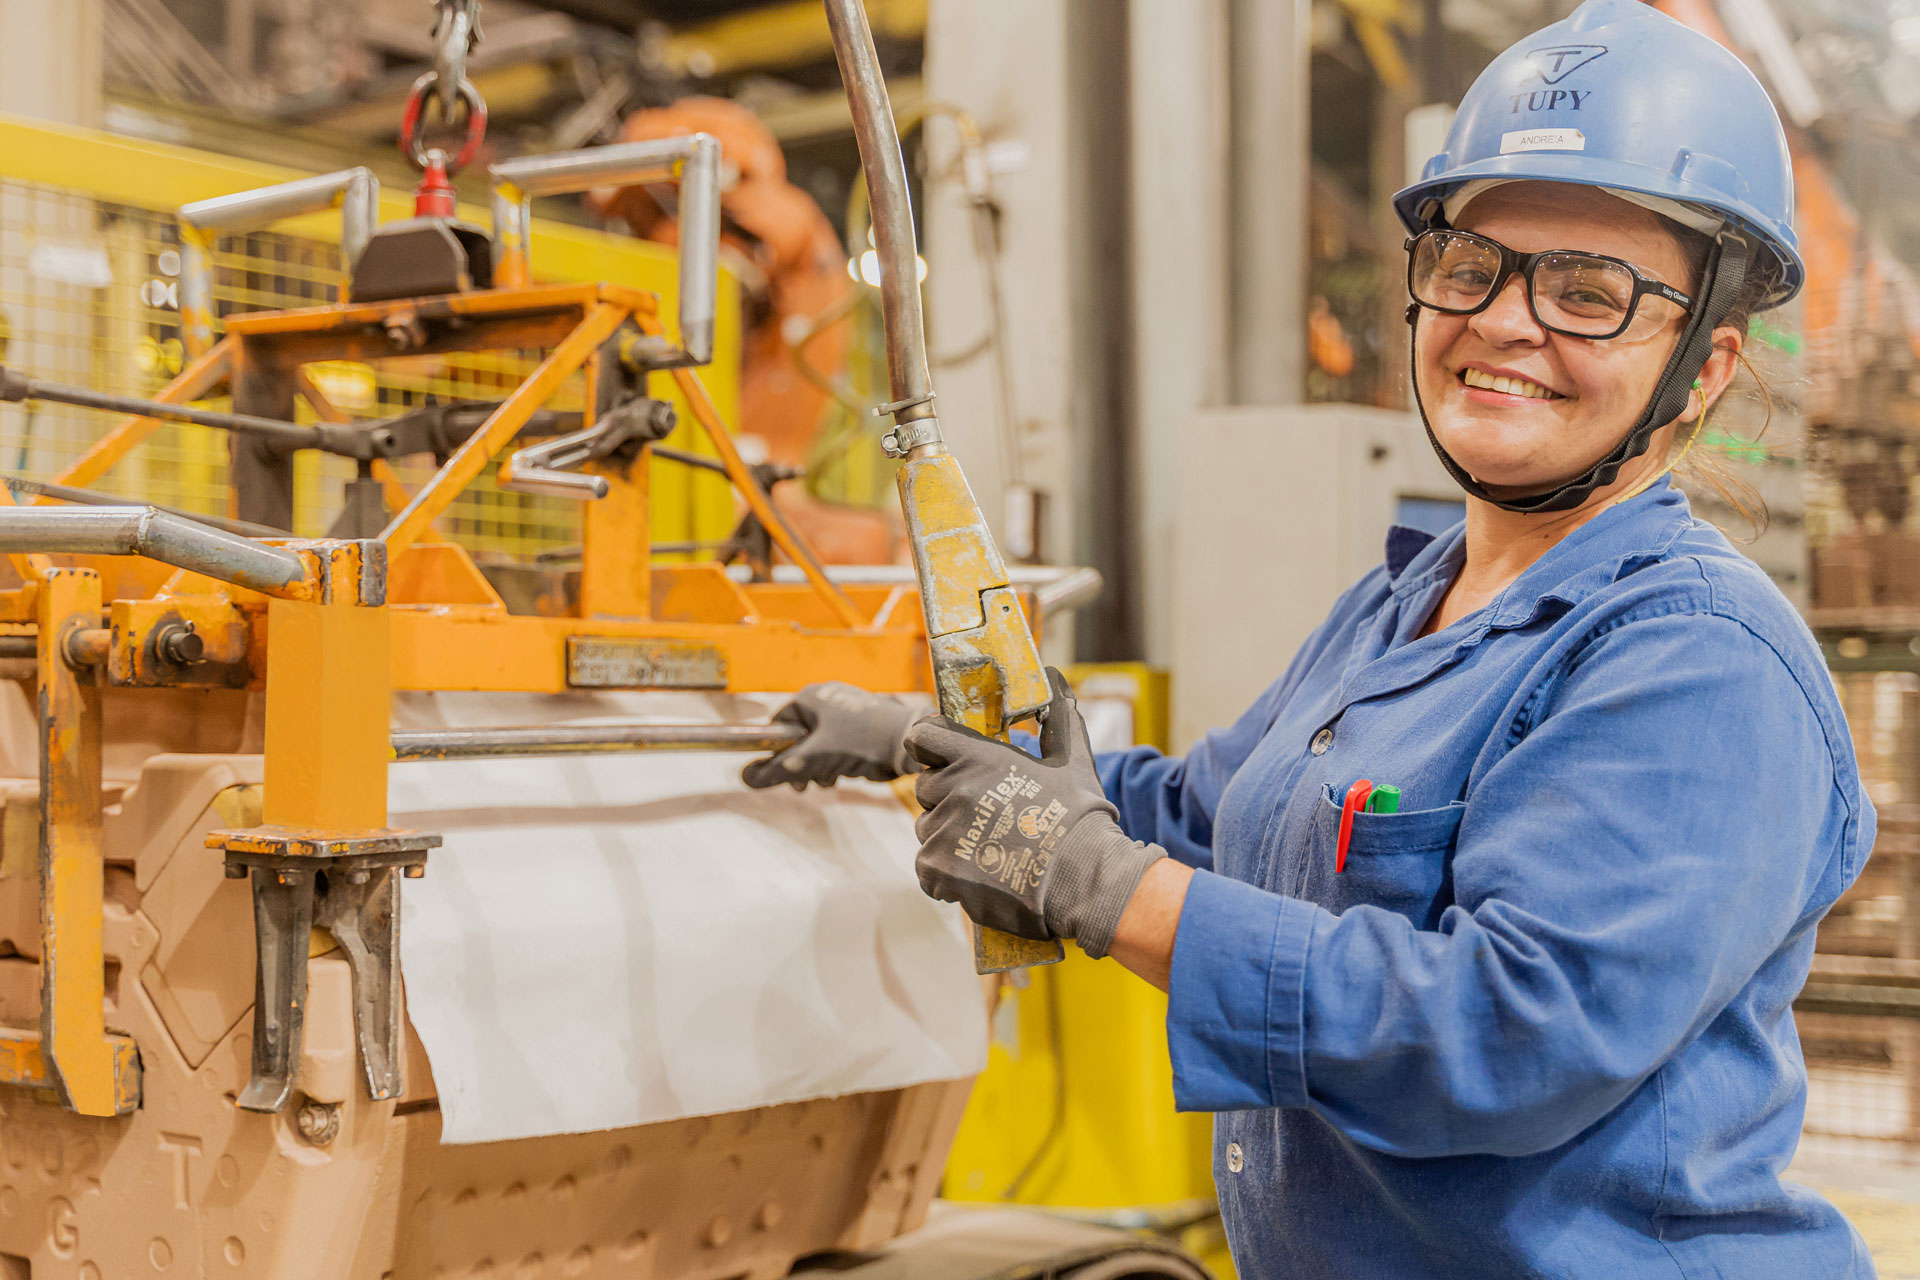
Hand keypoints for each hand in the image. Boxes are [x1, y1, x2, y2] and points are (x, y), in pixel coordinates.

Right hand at [742, 682, 922, 789]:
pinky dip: (837, 760)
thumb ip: (779, 769)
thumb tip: (746, 778)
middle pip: (799, 735)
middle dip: (800, 764)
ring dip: (818, 766)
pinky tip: (845, 774)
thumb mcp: (813, 760)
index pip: (778, 724)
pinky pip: (839, 743)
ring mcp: (847, 708)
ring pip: (819, 742)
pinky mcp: (863, 722)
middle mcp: (827, 697)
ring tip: (828, 781)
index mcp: (811, 697)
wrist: (909, 742)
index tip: (781, 773)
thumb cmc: (859, 743)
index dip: (775, 751)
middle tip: (804, 785)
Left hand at [905, 668, 1163, 958]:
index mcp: (977, 758)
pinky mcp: (937, 870)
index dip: (930, 744)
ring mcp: (942, 831)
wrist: (1083, 877)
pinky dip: (945, 872)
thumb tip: (1056, 677)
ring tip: (987, 847)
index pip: (922, 736)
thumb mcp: (1072, 758)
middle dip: (946, 795)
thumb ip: (1058, 715)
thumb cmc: (1079, 816)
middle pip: (925, 786)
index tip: (945, 757)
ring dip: (947, 835)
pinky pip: (926, 866)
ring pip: (926, 827)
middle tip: (982, 811)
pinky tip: (978, 873)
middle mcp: (953, 790)